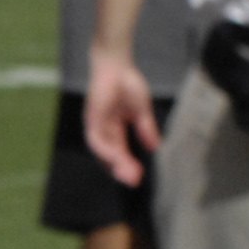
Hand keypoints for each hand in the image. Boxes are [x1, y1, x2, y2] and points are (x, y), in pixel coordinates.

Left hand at [83, 47, 161, 186]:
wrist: (117, 66)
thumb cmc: (128, 84)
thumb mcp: (141, 111)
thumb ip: (146, 129)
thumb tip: (156, 148)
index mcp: (116, 130)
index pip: (121, 153)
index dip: (129, 166)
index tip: (139, 177)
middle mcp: (104, 131)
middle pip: (111, 156)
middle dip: (121, 170)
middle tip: (133, 182)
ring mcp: (97, 125)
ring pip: (103, 152)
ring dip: (115, 163)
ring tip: (128, 174)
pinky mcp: (92, 118)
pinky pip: (96, 139)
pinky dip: (106, 150)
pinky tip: (116, 157)